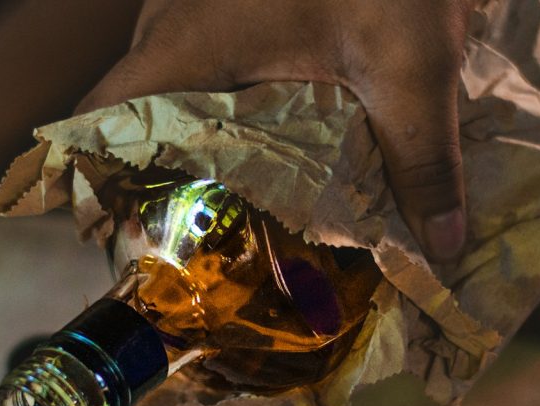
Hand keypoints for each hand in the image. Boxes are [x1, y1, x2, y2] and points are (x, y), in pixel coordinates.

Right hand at [78, 0, 471, 260]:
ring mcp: (195, 3)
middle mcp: (171, 22)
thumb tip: (442, 246)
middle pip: (135, 117)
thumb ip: (422, 161)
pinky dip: (226, 107)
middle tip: (201, 244)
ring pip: (172, 88)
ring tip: (237, 205)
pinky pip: (205, 62)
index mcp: (187, 46)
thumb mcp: (412, 66)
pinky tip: (272, 143)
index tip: (127, 239)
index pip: (98, 124)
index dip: (97, 188)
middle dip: (161, 182)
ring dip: (197, 144)